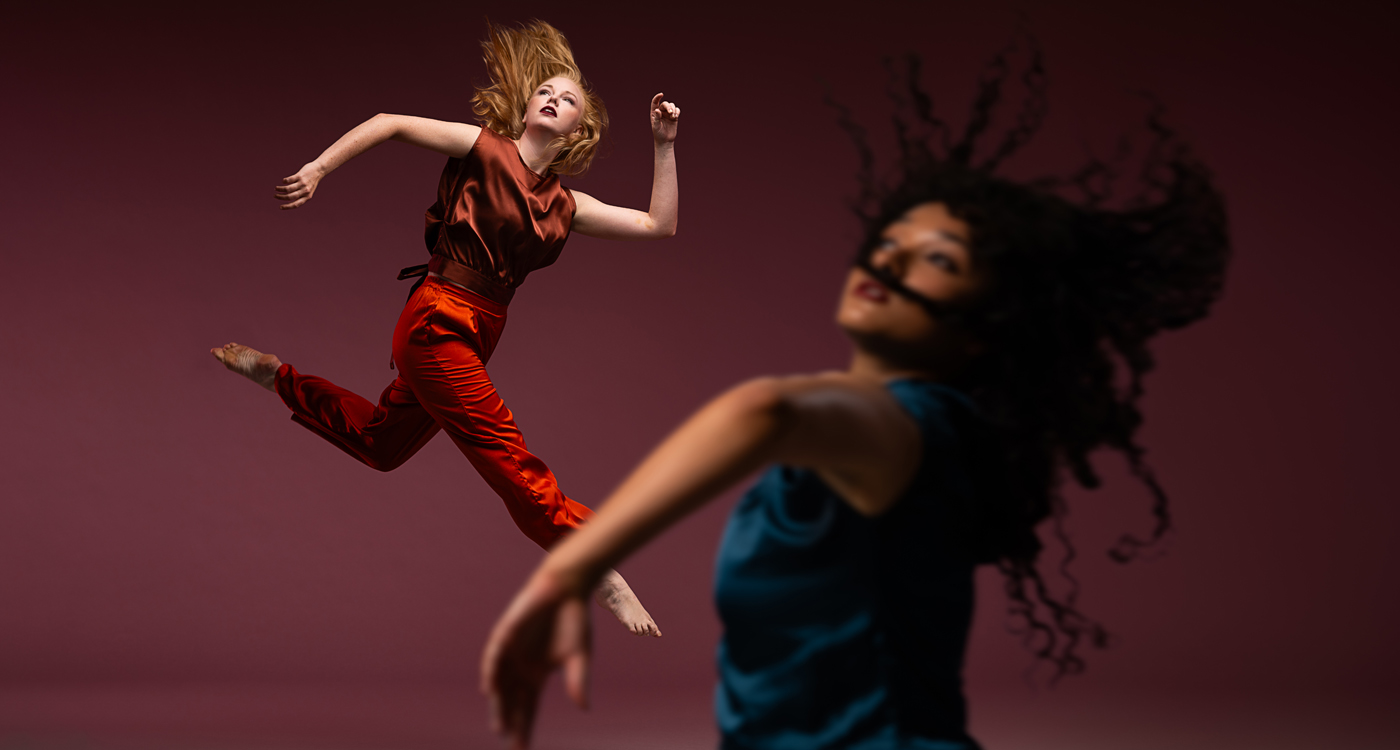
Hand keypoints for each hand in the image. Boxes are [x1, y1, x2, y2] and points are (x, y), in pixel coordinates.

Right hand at [274, 162, 323, 209]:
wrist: (319, 170)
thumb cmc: (312, 181)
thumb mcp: (309, 191)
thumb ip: (301, 195)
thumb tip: (289, 199)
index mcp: (307, 197)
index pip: (296, 204)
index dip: (287, 207)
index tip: (280, 207)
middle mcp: (305, 191)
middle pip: (290, 197)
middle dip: (281, 197)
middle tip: (275, 196)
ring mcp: (302, 183)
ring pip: (288, 189)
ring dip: (280, 189)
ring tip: (276, 188)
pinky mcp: (300, 176)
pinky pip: (289, 180)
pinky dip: (284, 181)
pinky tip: (283, 181)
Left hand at [481, 571, 591, 749]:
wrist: (567, 589)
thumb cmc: (574, 622)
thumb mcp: (579, 657)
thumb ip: (578, 681)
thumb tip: (584, 708)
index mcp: (536, 674)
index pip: (527, 707)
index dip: (524, 727)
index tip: (522, 749)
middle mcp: (520, 666)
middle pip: (511, 700)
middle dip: (509, 721)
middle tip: (508, 741)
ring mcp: (511, 651)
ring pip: (499, 682)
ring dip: (498, 703)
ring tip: (499, 725)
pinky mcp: (506, 633)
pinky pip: (494, 656)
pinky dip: (491, 672)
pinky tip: (490, 688)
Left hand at [649, 93, 679, 144]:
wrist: (665, 140)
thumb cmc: (658, 134)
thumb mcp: (656, 126)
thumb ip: (656, 118)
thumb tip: (657, 110)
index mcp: (654, 112)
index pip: (655, 102)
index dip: (657, 97)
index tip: (661, 94)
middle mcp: (661, 111)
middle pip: (665, 104)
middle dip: (668, 107)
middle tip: (670, 112)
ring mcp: (668, 114)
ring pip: (672, 106)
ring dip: (673, 109)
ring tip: (673, 116)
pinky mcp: (674, 117)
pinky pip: (677, 110)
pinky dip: (677, 112)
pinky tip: (675, 116)